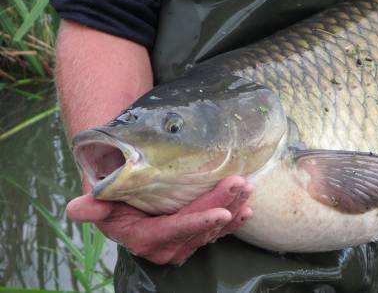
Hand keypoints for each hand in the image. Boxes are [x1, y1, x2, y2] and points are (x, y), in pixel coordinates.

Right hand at [66, 176, 252, 264]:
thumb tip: (76, 208)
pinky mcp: (193, 238)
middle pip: (200, 226)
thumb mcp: (101, 205)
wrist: (125, 207)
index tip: (222, 211)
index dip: (198, 222)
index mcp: (145, 239)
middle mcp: (167, 247)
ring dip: (232, 209)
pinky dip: (233, 221)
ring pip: (213, 228)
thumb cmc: (114, 201)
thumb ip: (93, 208)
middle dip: (222, 205)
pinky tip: (246, 211)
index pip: (175, 230)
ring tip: (247, 190)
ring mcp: (183, 245)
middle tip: (241, 184)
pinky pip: (217, 232)